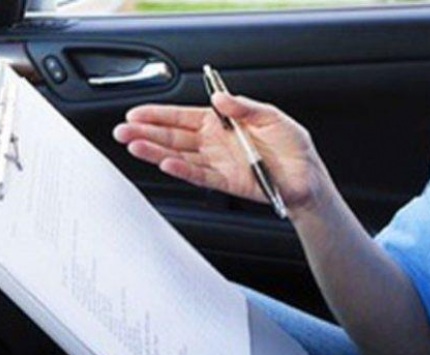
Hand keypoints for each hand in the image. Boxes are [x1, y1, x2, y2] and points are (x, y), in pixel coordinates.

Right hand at [113, 93, 334, 212]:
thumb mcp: (271, 117)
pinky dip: (182, 170)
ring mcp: (218, 164)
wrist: (307, 179)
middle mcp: (215, 144)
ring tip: (133, 146)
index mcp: (222, 124)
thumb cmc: (293, 148)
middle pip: (173, 137)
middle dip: (146, 133)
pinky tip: (164, 164)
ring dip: (155, 151)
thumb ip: (243, 107)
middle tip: (122, 131)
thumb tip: (219, 98)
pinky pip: (199, 175)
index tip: (137, 113)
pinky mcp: (226, 183)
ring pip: (180, 156)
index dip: (159, 115)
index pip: (183, 117)